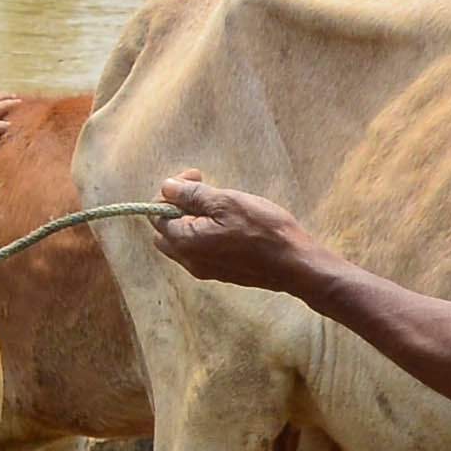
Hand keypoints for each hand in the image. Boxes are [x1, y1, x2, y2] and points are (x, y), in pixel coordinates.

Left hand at [144, 172, 323, 298]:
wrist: (294, 264)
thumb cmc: (263, 230)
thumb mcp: (226, 202)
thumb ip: (192, 195)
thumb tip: (166, 187)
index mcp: (185, 242)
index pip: (156, 214)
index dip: (172, 192)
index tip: (196, 177)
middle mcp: (189, 261)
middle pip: (166, 230)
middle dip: (178, 207)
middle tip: (204, 191)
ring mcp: (205, 270)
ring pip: (183, 241)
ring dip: (192, 220)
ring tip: (220, 206)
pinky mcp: (221, 273)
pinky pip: (200, 251)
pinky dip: (205, 234)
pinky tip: (229, 224)